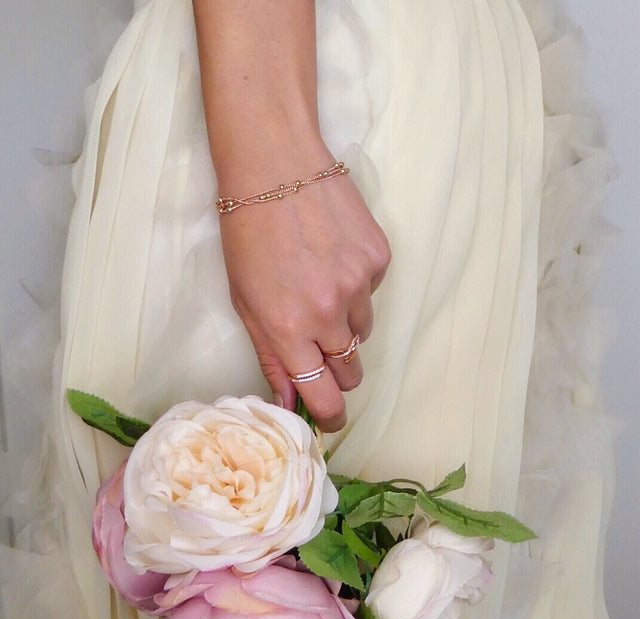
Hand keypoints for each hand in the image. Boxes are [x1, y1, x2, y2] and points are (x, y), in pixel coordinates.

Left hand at [219, 157, 389, 431]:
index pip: (323, 397)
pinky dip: (356, 284)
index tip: (332, 418)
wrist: (275, 165)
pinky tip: (334, 256)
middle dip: (338, 370)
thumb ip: (272, 356)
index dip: (331, 415)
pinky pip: (372, 291)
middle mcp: (328, 315)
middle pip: (351, 371)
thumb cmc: (247, 233)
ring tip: (320, 285)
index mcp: (288, 330)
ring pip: (363, 331)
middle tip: (321, 345)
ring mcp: (358, 286)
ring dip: (345, 322)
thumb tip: (289, 401)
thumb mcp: (245, 302)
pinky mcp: (378, 260)